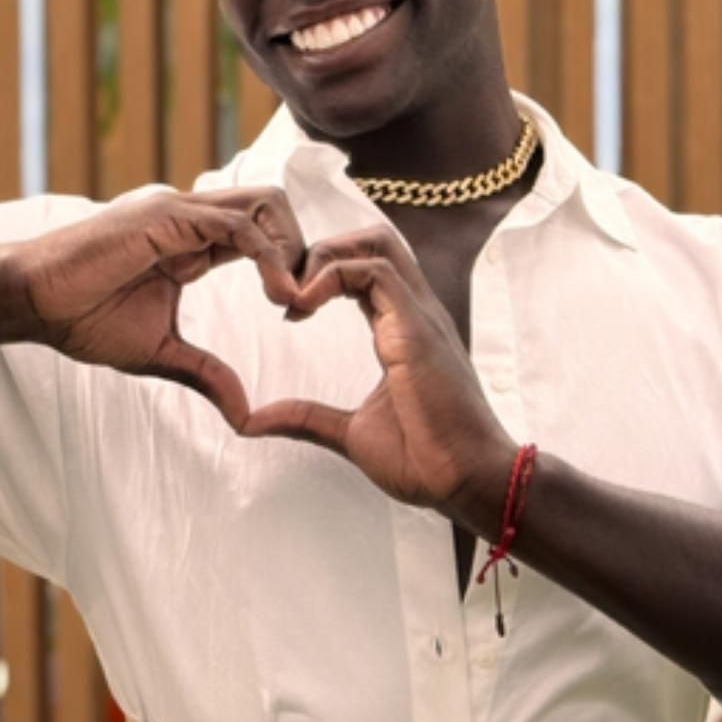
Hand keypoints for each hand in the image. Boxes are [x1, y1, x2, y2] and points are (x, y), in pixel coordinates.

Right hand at [10, 188, 303, 427]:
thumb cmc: (82, 318)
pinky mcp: (167, 217)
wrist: (31, 302)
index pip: (263, 231)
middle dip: (302, 247)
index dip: (290, 265)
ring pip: (265, 203)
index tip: (295, 311)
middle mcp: (192, 217)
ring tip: (292, 299)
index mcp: (193, 242)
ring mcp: (180, 212)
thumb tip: (246, 417)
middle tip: (304, 300)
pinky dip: (268, 255)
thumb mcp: (159, 353)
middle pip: (274, 204)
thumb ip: (206, 375)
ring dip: (292, 247)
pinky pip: (237, 225)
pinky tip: (276, 295)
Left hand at [242, 227, 517, 523]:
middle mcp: (415, 313)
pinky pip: (374, 271)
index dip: (323, 274)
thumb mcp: (351, 434)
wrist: (468, 480)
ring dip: (325, 256)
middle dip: (324, 249)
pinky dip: (331, 275)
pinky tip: (303, 307)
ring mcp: (420, 315)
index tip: (290, 309)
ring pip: (376, 242)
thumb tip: (253, 421)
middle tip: (288, 288)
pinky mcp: (417, 326)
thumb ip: (306, 418)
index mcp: (404, 331)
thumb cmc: (424, 460)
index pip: (367, 271)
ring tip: (293, 294)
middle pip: (374, 240)